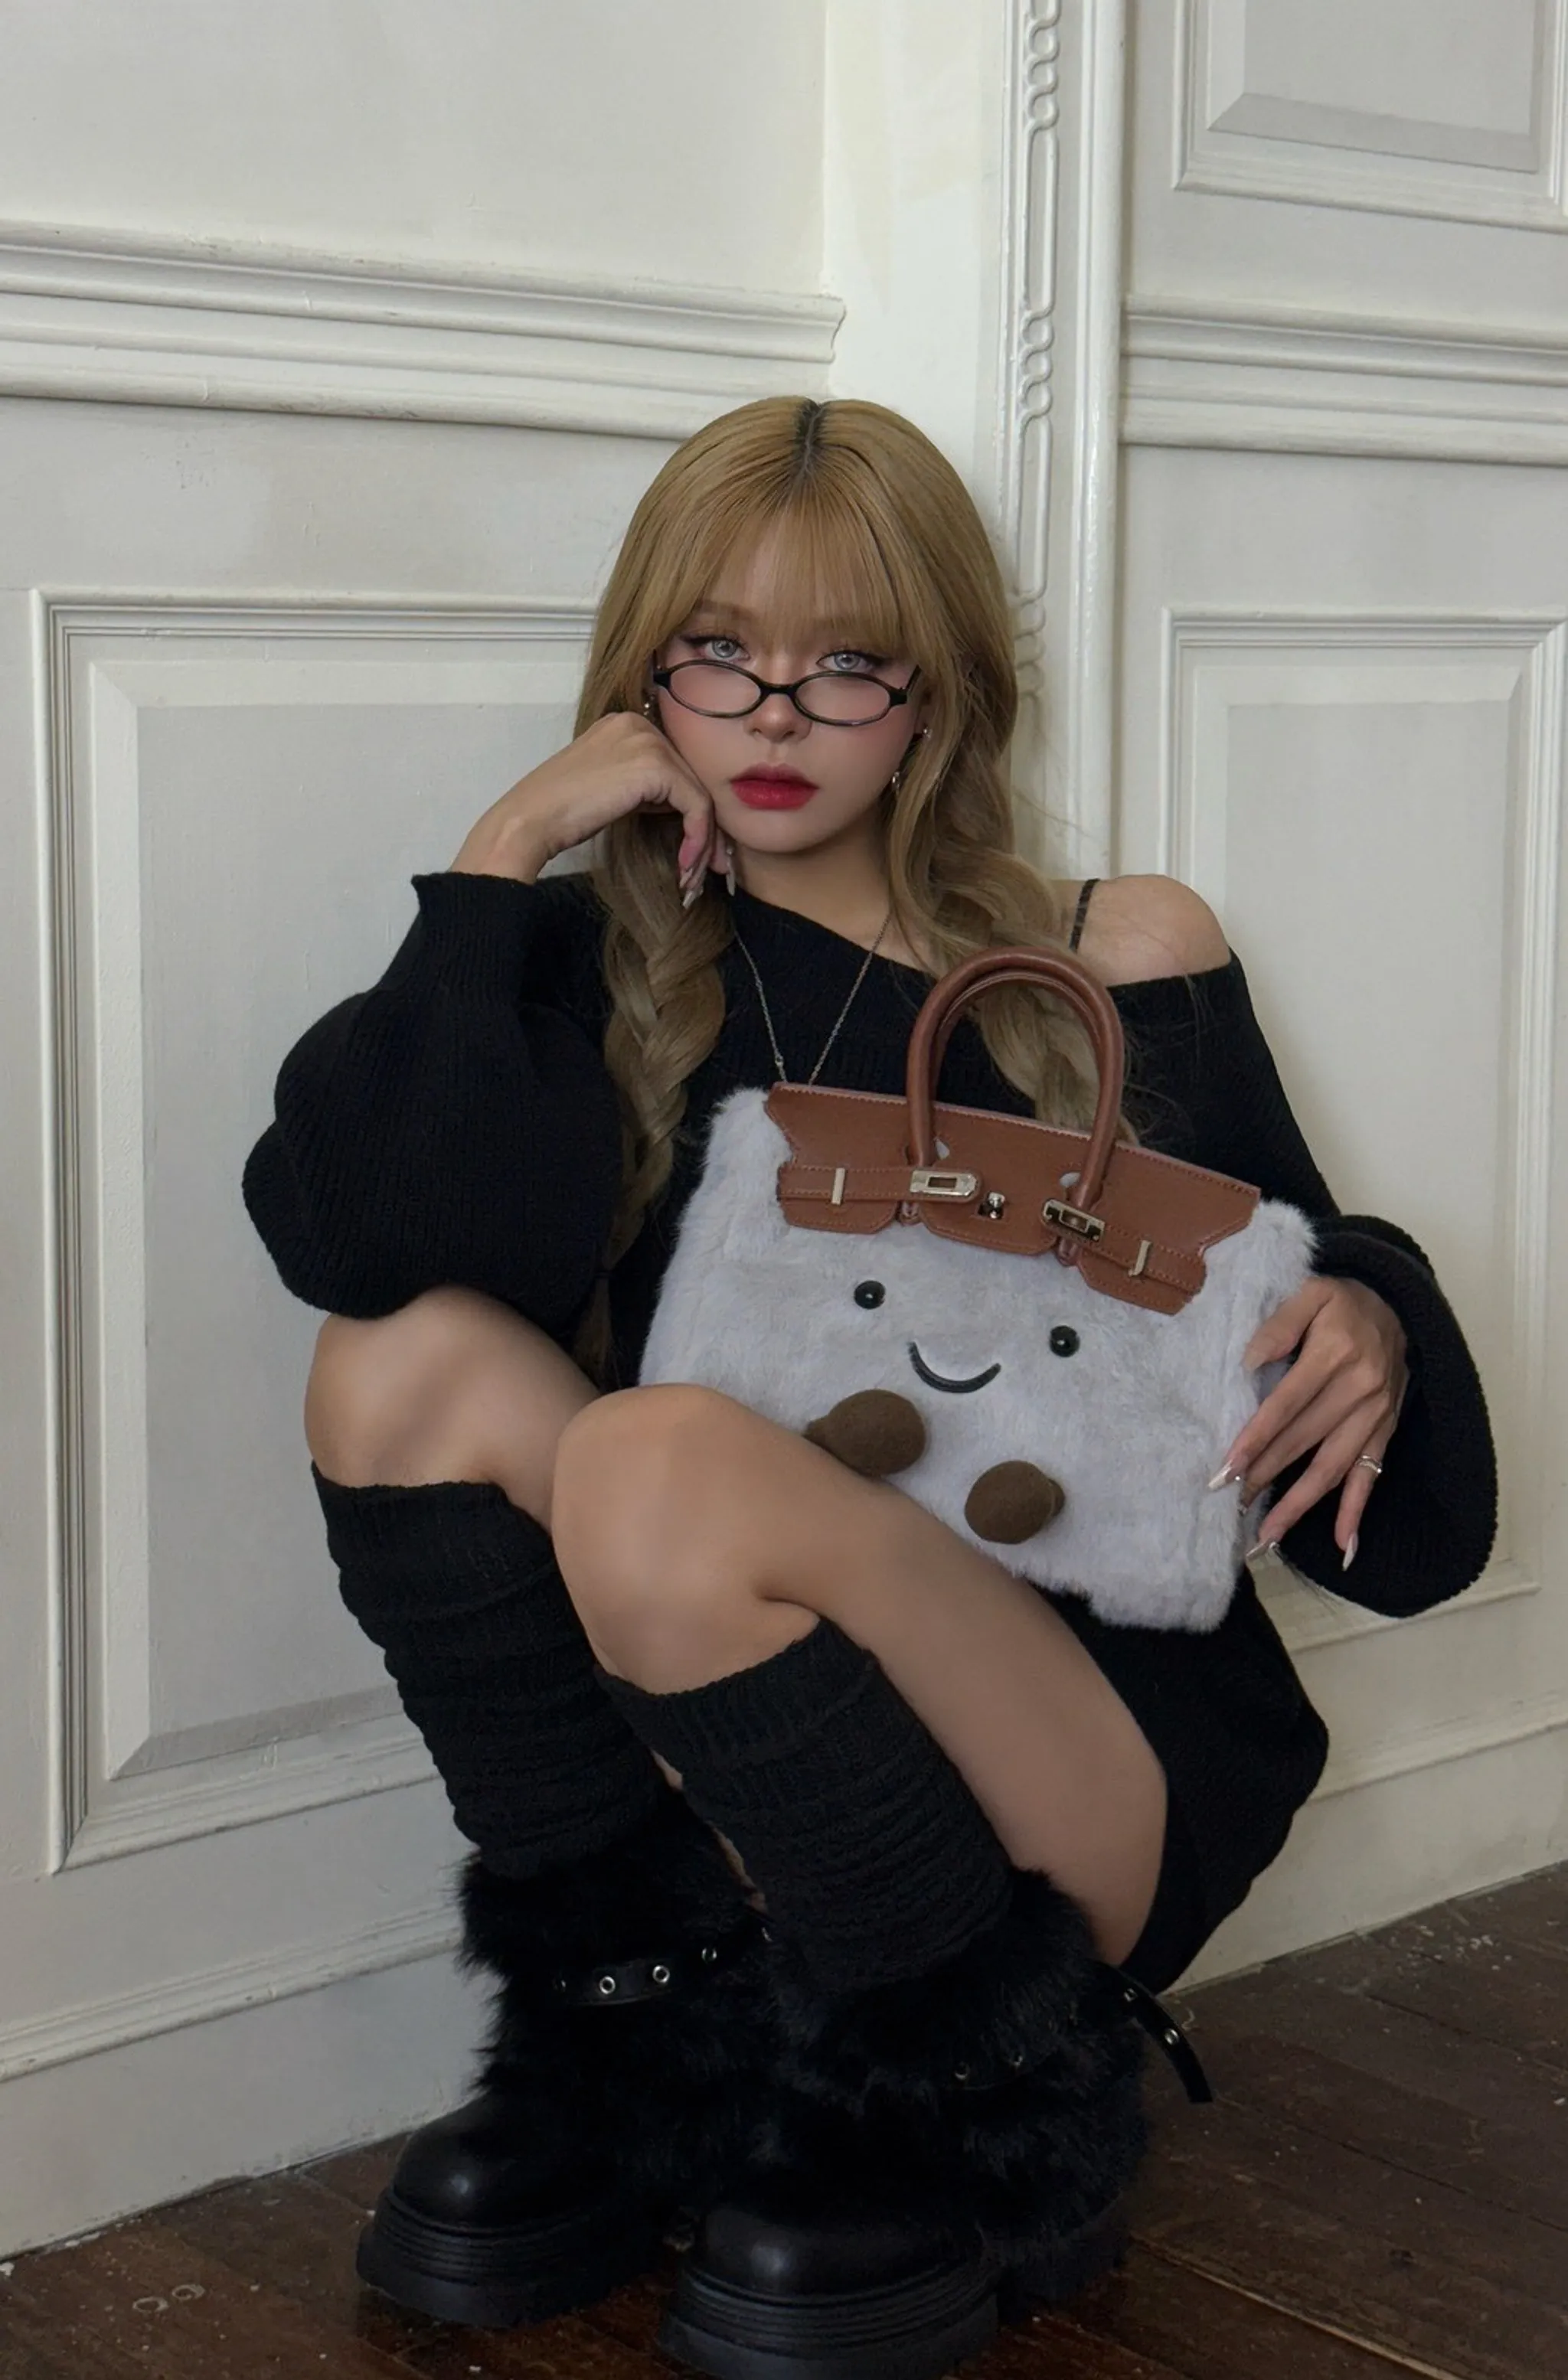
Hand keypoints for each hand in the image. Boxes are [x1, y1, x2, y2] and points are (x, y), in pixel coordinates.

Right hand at [450, 710, 730, 889]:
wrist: (531, 819)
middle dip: (702, 829)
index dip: (690, 811)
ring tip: (693, 878)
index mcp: (627, 725)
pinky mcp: (655, 767)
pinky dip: (697, 839)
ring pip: (699, 795)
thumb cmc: (561, 813)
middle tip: (703, 869)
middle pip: (690, 779)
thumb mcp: (611, 788)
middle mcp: (640, 724)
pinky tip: (685, 866)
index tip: (695, 850)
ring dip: (703, 841)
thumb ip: (645, 786)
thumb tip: (684, 808)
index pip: (675, 766)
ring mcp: (647, 741)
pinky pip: (696, 806)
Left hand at [1218, 1277, 1409, 1567]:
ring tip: (1266, 1536)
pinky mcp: (1386, 1430)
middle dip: (1265, 1475)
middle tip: (1230, 1503)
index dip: (1256, 1439)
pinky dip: (1357, 1511)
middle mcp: (1359, 1390)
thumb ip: (1278, 1326)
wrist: (1399, 1304)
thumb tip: (1248, 1365)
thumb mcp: (1310, 1294)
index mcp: (1335, 1355)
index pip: (1286, 1406)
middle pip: (1304, 1442)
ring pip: (1333, 1468)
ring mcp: (1376, 1415)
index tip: (1226, 1469)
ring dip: (1299, 1505)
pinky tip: (1344, 1546)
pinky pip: (1371, 1475)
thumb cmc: (1343, 1301)